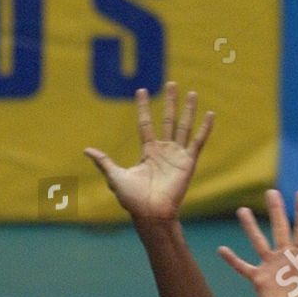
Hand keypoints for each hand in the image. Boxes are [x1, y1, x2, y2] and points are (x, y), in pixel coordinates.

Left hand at [86, 83, 213, 220]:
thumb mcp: (115, 176)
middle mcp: (164, 151)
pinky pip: (198, 141)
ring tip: (191, 92)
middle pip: (168, 120)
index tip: (141, 90)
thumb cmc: (133, 199)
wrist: (151, 213)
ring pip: (184, 126)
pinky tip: (211, 114)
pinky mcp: (188, 162)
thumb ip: (104, 162)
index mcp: (148, 152)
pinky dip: (205, 128)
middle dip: (170, 102)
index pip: (145, 124)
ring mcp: (177, 155)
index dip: (143, 107)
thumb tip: (86, 151)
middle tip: (171, 83)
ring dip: (188, 110)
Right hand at [219, 190, 297, 296]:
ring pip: (259, 242)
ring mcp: (271, 269)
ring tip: (243, 210)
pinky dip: (232, 260)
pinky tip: (222, 250)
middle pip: (280, 228)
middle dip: (276, 210)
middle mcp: (286, 259)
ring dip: (251, 227)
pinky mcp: (259, 281)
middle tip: (271, 191)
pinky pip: (243, 267)